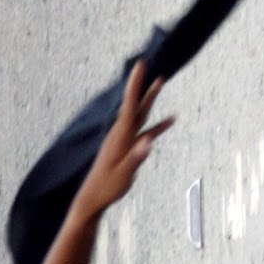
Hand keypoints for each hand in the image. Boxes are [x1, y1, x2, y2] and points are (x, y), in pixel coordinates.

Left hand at [72, 61, 172, 218]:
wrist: (94, 197)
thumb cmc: (107, 187)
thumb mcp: (123, 174)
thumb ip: (136, 157)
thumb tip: (149, 141)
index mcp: (120, 136)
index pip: (129, 104)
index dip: (134, 84)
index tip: (139, 66)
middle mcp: (121, 134)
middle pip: (135, 104)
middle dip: (143, 85)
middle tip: (148, 66)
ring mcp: (125, 140)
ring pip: (141, 115)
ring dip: (150, 99)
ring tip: (160, 82)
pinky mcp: (128, 148)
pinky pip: (145, 132)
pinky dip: (157, 126)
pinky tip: (170, 121)